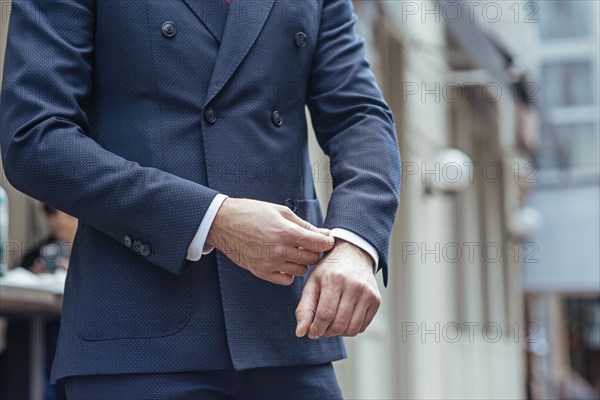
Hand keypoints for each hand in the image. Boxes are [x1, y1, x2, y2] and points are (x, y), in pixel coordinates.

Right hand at [206, 198, 334, 284]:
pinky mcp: (261, 272)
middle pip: (311, 259)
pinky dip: (289, 273)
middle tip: (309, 245)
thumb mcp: (280, 212)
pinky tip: (284, 262)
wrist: (224, 223)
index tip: (326, 241)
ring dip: (302, 263)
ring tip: (294, 252)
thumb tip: (324, 234)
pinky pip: (286, 280)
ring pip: (301, 271)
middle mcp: (280, 250)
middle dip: (314, 252)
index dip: (327, 242)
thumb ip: (304, 225)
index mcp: (286, 232)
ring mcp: (270, 263)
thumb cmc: (252, 213)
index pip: (318, 244)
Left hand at [295, 239, 379, 337]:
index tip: (312, 332)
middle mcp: (354, 286)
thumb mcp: (312, 283)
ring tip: (332, 323)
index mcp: (335, 279)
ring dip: (339, 333)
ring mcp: (368, 294)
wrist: (354, 254)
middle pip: (339, 324)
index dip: (316, 328)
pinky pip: (362, 327)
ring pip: (352, 329)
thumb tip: (300, 332)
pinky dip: (350, 328)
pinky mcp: (376, 300)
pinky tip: (344, 318)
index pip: (325, 314)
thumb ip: (304, 308)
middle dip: (327, 332)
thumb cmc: (330, 270)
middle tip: (321, 327)